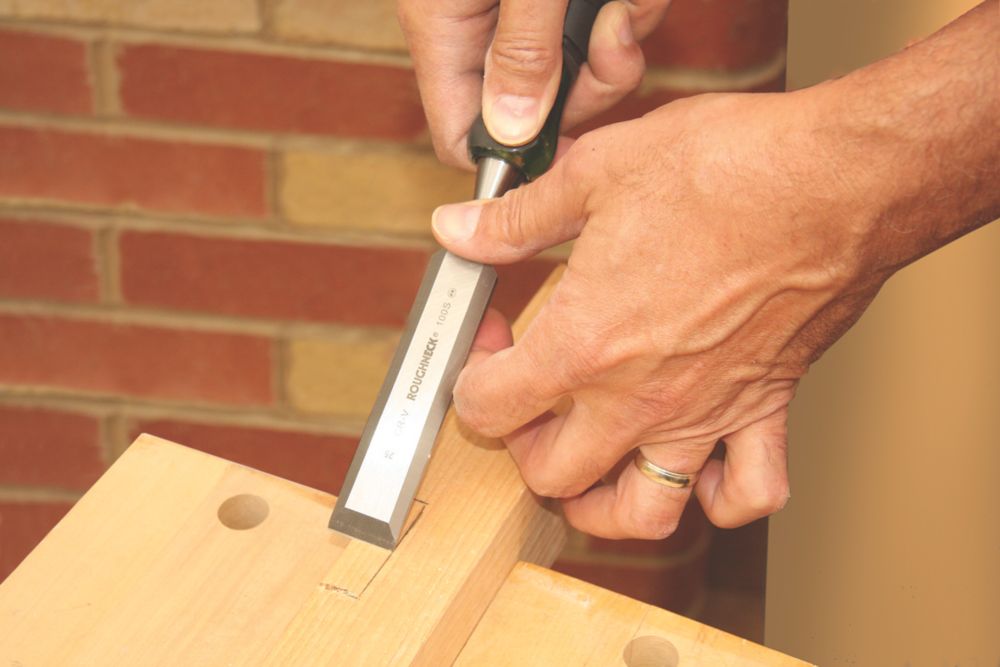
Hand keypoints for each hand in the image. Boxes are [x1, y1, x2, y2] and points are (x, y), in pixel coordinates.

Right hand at [397, 0, 670, 168]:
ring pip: (578, 68)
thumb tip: (513, 132)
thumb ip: (522, 50)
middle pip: (533, 109)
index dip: (515, 160)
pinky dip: (627, 11)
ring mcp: (522, 11)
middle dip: (590, 85)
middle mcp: (479, 23)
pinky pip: (601, 28)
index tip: (572, 157)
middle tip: (614, 43)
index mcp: (444, 24)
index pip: (460, 135)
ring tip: (625, 3)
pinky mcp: (560, 0)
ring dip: (617, 44)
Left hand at [431, 89, 889, 538]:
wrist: (834, 179)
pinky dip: (719, 496)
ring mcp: (705, 413)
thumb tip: (459, 231)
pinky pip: (749, 492)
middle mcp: (639, 398)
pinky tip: (699, 464)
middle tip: (531, 393)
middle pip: (551, 472)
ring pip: (641, 511)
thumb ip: (517, 220)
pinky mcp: (766, 408)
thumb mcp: (596, 174)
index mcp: (585, 344)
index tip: (494, 338)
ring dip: (602, 502)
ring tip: (590, 464)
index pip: (490, 406)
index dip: (471, 375)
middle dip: (522, 441)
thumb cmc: (726, 171)